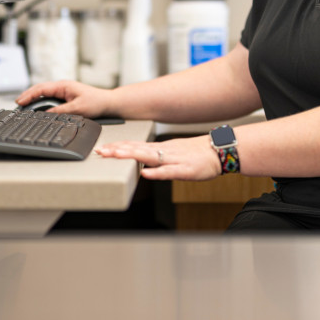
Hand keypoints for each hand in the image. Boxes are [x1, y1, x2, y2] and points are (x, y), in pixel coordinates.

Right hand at [15, 80, 116, 118]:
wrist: (108, 102)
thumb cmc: (96, 102)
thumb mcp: (78, 109)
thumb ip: (61, 111)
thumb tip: (46, 115)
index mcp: (64, 86)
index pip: (42, 89)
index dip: (29, 95)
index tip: (20, 101)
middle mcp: (62, 87)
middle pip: (40, 89)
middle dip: (28, 95)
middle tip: (17, 103)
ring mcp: (63, 91)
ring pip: (44, 93)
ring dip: (33, 98)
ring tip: (23, 106)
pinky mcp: (65, 97)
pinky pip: (49, 98)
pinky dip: (41, 101)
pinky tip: (36, 107)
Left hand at [96, 136, 221, 180]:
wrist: (218, 151)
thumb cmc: (196, 153)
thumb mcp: (172, 151)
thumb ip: (155, 155)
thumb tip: (138, 158)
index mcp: (160, 148)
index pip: (135, 145)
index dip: (117, 146)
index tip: (102, 147)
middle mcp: (164, 151)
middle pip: (137, 149)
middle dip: (118, 150)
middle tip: (101, 150)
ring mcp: (174, 160)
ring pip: (150, 157)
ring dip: (132, 155)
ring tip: (116, 155)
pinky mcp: (185, 170)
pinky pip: (169, 171)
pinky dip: (157, 172)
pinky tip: (146, 173)